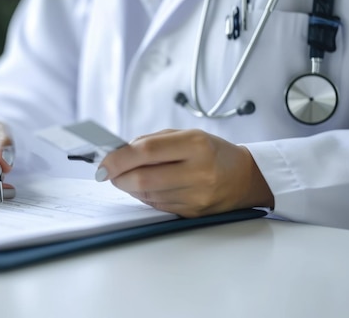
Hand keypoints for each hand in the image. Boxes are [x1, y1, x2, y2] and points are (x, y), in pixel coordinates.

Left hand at [95, 129, 273, 216]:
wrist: (245, 177)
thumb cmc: (212, 151)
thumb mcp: (186, 135)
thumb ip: (151, 141)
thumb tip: (117, 152)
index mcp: (195, 145)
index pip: (146, 151)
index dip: (118, 158)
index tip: (103, 162)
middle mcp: (198, 171)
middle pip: (143, 179)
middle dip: (118, 177)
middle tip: (108, 173)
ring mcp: (197, 196)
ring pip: (147, 196)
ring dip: (130, 187)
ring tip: (129, 177)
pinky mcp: (194, 213)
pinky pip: (158, 206)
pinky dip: (145, 197)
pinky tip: (147, 187)